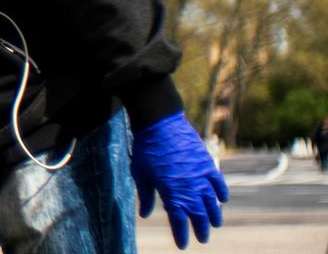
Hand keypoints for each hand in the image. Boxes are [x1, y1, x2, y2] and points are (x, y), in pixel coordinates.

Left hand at [131, 112, 228, 248]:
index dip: (181, 235)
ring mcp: (200, 175)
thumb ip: (145, 195)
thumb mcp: (139, 173)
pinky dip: (221, 193)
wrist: (159, 122)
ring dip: (214, 214)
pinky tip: (222, 200)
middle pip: (198, 214)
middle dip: (200, 228)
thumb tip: (145, 214)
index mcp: (170, 192)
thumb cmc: (145, 148)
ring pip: (211, 202)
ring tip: (215, 224)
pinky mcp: (207, 163)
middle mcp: (189, 187)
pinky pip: (218, 182)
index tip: (183, 245)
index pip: (178, 220)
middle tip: (202, 239)